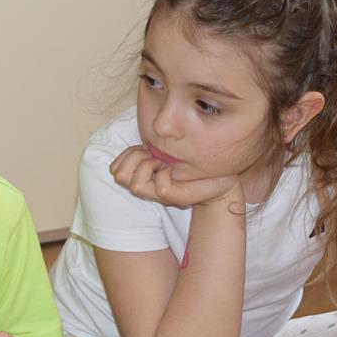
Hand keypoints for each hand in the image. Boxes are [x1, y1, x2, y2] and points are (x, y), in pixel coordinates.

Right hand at [110, 146, 240, 207]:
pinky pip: (161, 188)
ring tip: (164, 162)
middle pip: (120, 176)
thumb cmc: (194, 161)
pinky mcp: (176, 198)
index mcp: (142, 175)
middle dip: (136, 158)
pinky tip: (175, 169)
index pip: (115, 169)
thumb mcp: (165, 150)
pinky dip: (166, 174)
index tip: (147, 148)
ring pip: (135, 185)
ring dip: (149, 166)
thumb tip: (141, 138)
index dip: (128, 154)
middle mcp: (147, 188)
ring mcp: (160, 195)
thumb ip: (148, 147)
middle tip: (156, 155)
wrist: (221, 176)